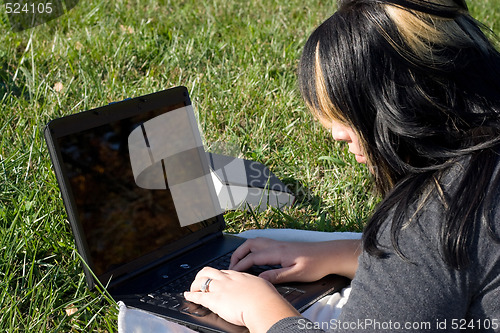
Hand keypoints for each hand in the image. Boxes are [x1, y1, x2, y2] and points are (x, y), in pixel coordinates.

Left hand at [184, 267, 298, 332]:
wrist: (262, 305)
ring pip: (201, 281)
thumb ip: (256, 286)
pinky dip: (190, 296)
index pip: (224, 272)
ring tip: (192, 288)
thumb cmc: (266, 298)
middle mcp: (227, 279)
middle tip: (200, 280)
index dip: (218, 275)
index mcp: (239, 276)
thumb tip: (258, 288)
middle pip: (209, 272)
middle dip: (202, 275)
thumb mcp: (263, 286)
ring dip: (195, 285)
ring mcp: (220, 288)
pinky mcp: (214, 300)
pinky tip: (187, 296)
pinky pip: (198, 296)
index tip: (216, 278)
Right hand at [230, 237, 360, 282]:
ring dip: (244, 250)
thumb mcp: (296, 274)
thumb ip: (277, 275)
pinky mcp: (283, 246)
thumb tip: (260, 278)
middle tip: (231, 266)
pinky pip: (262, 244)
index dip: (240, 265)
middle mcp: (276, 245)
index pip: (253, 257)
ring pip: (256, 242)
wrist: (329, 255)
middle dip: (238, 254)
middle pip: (250, 245)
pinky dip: (252, 248)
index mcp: (278, 252)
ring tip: (239, 261)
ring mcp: (279, 244)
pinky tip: (254, 256)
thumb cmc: (316, 264)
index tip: (232, 272)